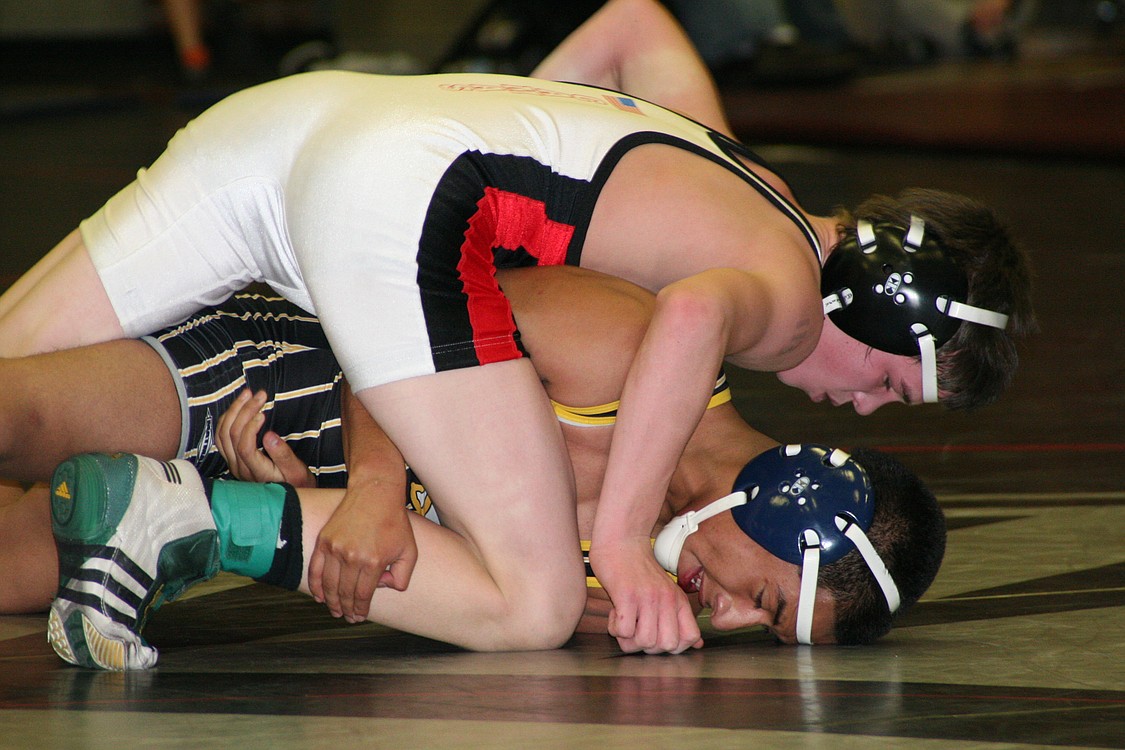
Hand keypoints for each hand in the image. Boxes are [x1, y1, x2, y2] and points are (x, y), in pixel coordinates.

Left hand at [216, 389, 315, 486]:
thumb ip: (283, 455)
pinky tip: (239, 407)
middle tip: (259, 394)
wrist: (289, 498)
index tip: (264, 413)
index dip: (251, 426)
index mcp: (256, 471)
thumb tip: (270, 436)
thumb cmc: (296, 483)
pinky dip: (228, 418)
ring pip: (223, 434)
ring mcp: (234, 464)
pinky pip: (221, 436)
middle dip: (244, 410)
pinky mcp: (233, 459)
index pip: (244, 446)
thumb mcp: (297, 472)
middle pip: (231, 435)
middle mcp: (240, 468)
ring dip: (234, 411)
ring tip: (247, 395)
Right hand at [307, 481, 418, 622]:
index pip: (363, 595)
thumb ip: (402, 576)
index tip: (359, 617)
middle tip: (347, 617)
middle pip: (344, 593)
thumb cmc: (394, 521)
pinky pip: (316, 569)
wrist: (375, 493)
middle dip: (346, 609)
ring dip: (330, 602)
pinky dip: (316, 586)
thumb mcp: (409, 550)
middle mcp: (352, 557)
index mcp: (373, 562)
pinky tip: (319, 596)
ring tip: (335, 611)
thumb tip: (385, 588)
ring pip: (329, 585)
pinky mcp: (324, 540)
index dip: (360, 610)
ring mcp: (335, 549)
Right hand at [591, 537, 702, 653]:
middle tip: (637, 630)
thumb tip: (697, 643)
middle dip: (649, 646)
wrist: (621, 540)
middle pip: (667, 646)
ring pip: (645, 642)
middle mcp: (666, 599)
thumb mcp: (666, 590)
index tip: (658, 637)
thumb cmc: (639, 569)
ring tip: (624, 621)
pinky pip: (624, 631)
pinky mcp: (627, 596)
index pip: (690, 637)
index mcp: (678, 600)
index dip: (674, 646)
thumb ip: (679, 617)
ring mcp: (648, 598)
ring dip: (629, 639)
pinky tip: (615, 615)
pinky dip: (615, 629)